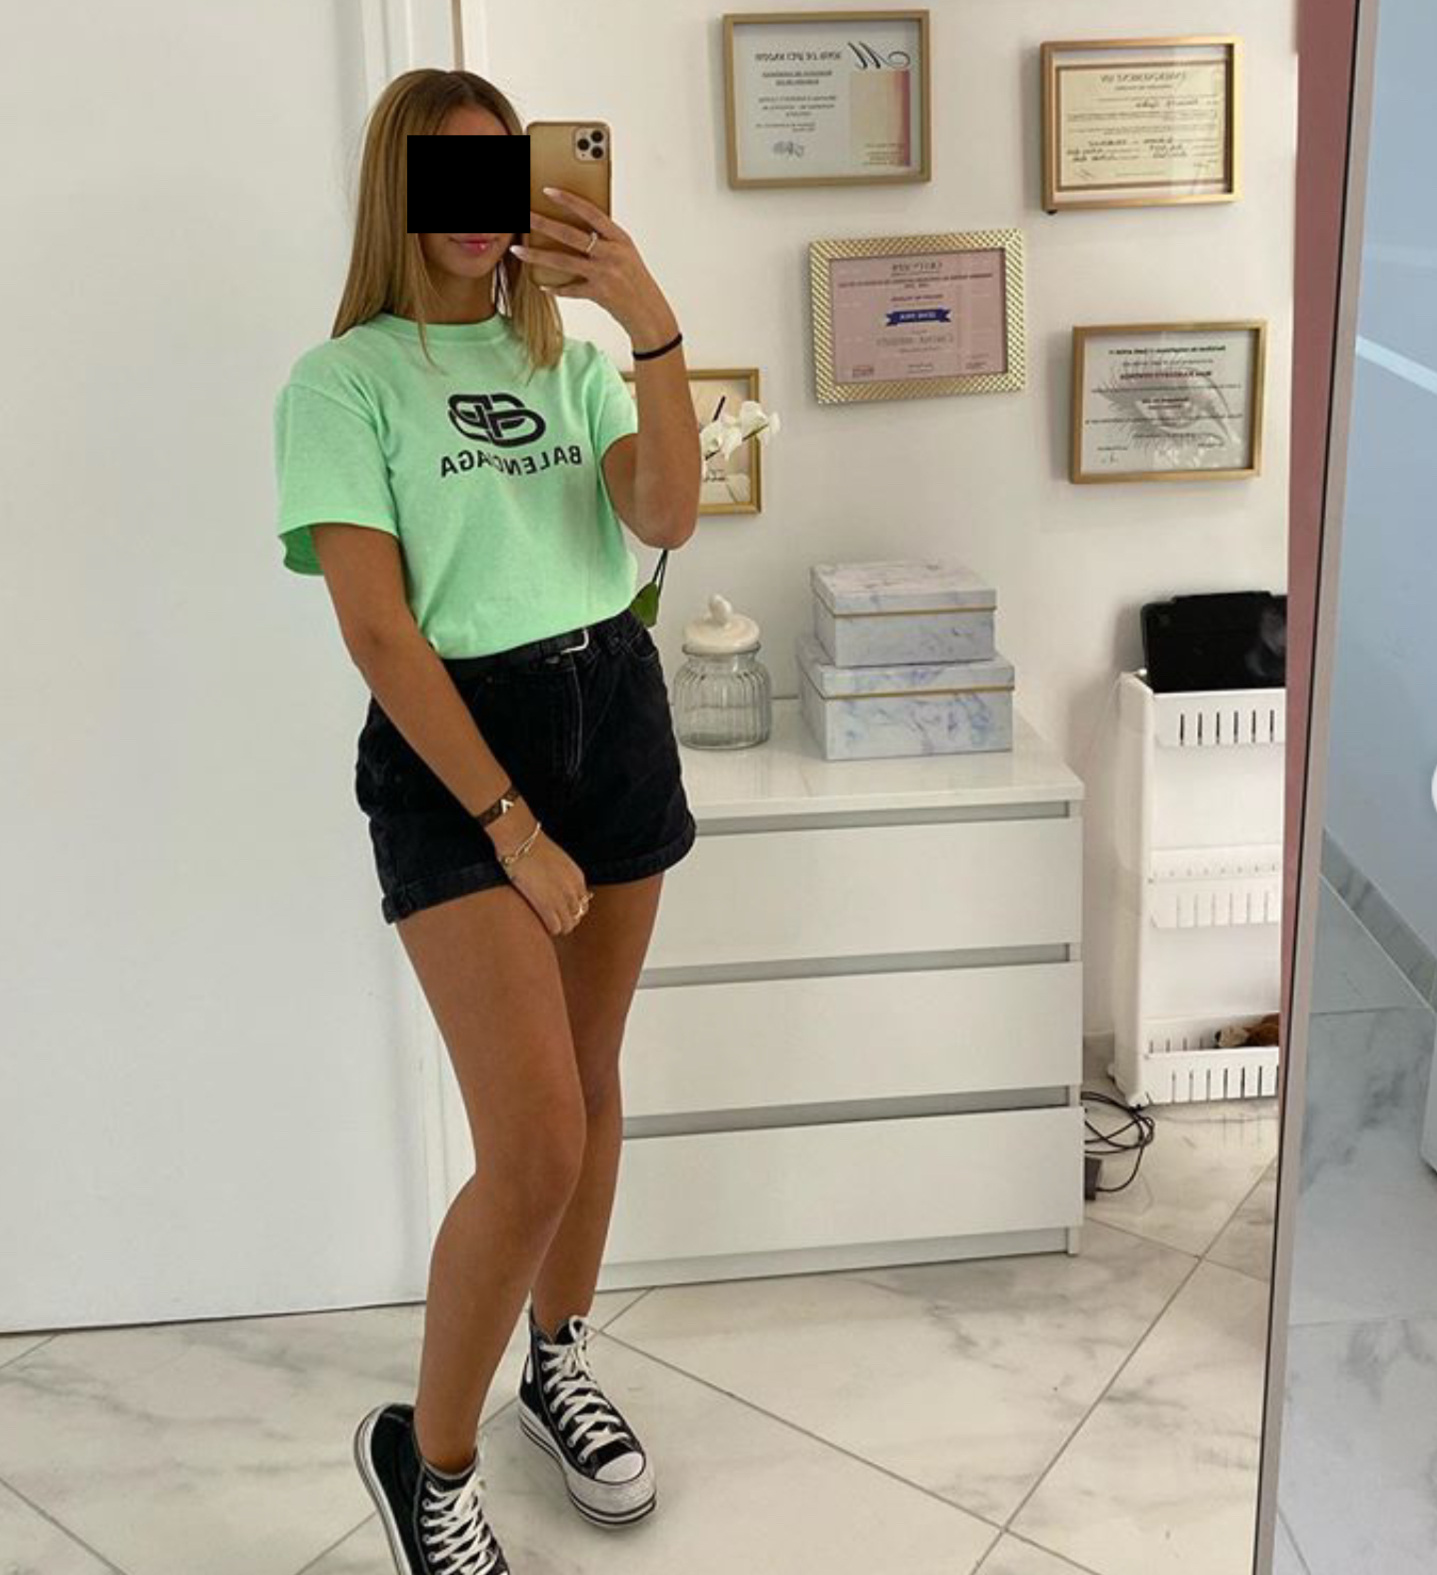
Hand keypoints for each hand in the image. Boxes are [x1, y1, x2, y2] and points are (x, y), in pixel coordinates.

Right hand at [492, 821, 591, 936]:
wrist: (521, 841)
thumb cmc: (534, 848)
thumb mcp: (559, 862)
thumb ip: (565, 877)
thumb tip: (564, 891)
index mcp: (578, 878)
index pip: (584, 904)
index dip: (573, 911)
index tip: (562, 912)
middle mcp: (573, 889)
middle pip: (577, 916)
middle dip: (567, 921)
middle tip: (555, 921)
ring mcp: (560, 898)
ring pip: (568, 925)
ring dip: (560, 927)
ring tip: (549, 925)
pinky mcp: (545, 904)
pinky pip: (555, 927)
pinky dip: (551, 929)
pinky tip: (543, 925)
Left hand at [512, 188, 677, 347]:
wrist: (649, 314)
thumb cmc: (636, 282)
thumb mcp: (626, 254)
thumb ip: (605, 240)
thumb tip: (578, 228)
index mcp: (620, 238)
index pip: (591, 212)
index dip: (569, 200)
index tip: (547, 190)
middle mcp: (612, 253)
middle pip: (570, 235)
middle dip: (543, 223)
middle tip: (523, 216)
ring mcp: (604, 274)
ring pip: (563, 261)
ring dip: (537, 255)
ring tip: (517, 250)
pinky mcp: (599, 294)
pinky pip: (570, 289)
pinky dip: (555, 288)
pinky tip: (541, 284)